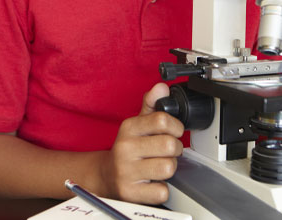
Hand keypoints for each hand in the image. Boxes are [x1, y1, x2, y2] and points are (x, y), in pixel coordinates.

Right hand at [100, 83, 183, 203]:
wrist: (105, 175)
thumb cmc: (127, 148)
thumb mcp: (136, 124)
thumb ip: (151, 104)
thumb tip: (161, 87)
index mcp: (129, 128)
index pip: (162, 120)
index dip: (176, 127)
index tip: (174, 132)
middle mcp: (125, 148)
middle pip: (169, 145)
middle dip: (175, 149)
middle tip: (168, 151)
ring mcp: (126, 171)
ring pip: (168, 168)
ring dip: (170, 168)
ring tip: (160, 165)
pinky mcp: (130, 193)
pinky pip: (161, 191)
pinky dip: (162, 189)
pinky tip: (153, 182)